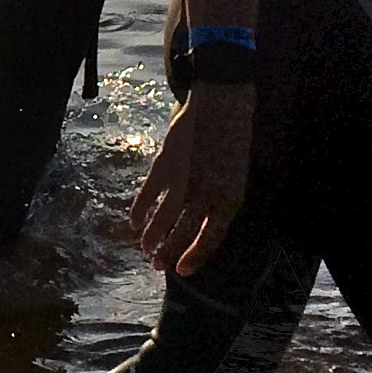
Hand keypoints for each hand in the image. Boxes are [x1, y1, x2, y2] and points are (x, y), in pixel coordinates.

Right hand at [133, 86, 252, 275]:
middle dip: (169, 251)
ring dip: (153, 237)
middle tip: (158, 265)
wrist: (222, 101)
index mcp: (230, 199)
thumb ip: (220, 196)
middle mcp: (206, 195)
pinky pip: (148, 195)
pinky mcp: (165, 165)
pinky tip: (135, 223)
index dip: (196, 256)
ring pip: (164, 219)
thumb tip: (201, 217)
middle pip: (183, 232)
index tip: (183, 271)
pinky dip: (140, 211)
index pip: (211, 238)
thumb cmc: (234, 136)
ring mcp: (184, 181)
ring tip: (145, 249)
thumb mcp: (236, 172)